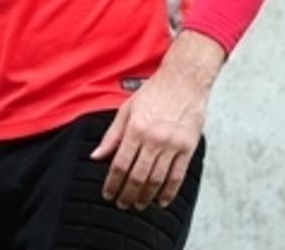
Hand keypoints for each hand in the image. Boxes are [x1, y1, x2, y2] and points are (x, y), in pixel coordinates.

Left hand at [90, 33, 219, 210]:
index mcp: (136, 129)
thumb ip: (111, 135)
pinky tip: (161, 200)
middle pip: (137, 177)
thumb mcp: (127, 109)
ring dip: (145, 197)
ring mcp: (172, 145)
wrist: (185, 80)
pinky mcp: (188, 148)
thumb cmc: (155, 91)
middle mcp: (154, 139)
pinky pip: (177, 176)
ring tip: (138, 205)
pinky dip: (168, 192)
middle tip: (122, 204)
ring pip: (156, 180)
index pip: (120, 165)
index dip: (112, 183)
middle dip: (127, 195)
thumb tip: (96, 155)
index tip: (108, 194)